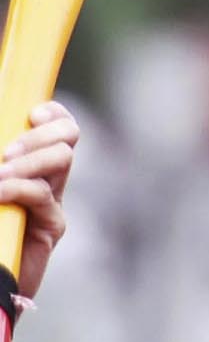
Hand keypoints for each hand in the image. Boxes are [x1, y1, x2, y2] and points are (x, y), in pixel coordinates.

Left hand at [0, 100, 75, 294]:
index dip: (53, 112)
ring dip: (30, 159)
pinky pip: (42, 195)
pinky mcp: (50, 228)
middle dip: (40, 135)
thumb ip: (2, 171)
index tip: (31, 114)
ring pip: (61, 159)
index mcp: (32, 165)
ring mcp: (51, 203)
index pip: (59, 125)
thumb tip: (4, 152)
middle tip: (7, 154)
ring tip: (1, 176)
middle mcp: (48, 180)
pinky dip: (18, 188)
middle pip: (68, 135)